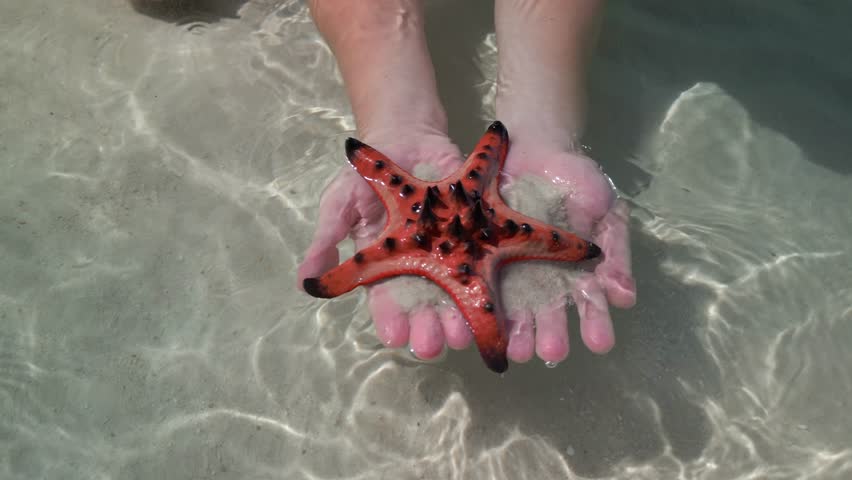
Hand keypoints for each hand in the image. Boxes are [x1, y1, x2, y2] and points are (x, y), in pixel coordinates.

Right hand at [297, 132, 476, 358]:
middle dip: (426, 328)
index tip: (394, 337)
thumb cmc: (367, 174)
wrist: (405, 136)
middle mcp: (418, 265)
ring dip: (458, 317)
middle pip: (424, 305)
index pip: (386, 300)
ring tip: (461, 336)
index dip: (390, 319)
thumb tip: (304, 281)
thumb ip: (327, 241)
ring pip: (455, 291)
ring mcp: (448, 250)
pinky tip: (491, 302)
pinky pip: (484, 259)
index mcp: (384, 264)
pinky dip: (488, 281)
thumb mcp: (339, 204)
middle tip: (432, 346)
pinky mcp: (476, 233)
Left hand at [499, 142, 636, 363]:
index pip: (588, 304)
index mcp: (576, 273)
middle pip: (548, 313)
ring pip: (513, 306)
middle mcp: (543, 279)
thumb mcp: (606, 211)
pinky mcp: (480, 256)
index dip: (595, 324)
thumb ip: (615, 253)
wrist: (535, 145)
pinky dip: (478, 304)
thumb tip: (624, 299)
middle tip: (550, 353)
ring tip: (519, 350)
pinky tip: (479, 325)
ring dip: (517, 331)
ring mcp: (511, 269)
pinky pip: (478, 281)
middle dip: (551, 334)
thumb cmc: (578, 181)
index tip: (599, 343)